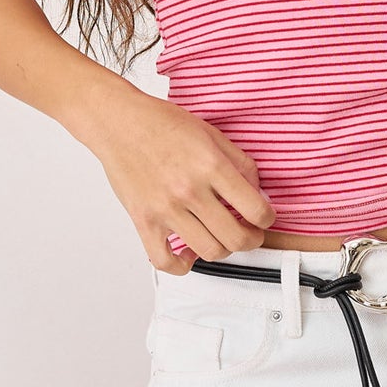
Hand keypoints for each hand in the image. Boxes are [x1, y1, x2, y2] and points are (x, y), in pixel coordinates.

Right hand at [87, 85, 276, 272]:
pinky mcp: (144, 221)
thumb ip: (239, 162)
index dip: (268, 218)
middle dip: (252, 240)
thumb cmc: (161, 123)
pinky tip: (189, 252)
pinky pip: (165, 261)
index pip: (255, 209)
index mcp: (210, 166)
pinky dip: (182, 264)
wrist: (119, 122)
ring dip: (224, 249)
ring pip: (209, 251)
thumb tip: (258, 192)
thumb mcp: (211, 133)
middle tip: (251, 233)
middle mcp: (189, 191)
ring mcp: (165, 209)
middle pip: (236, 238)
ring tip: (222, 237)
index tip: (264, 217)